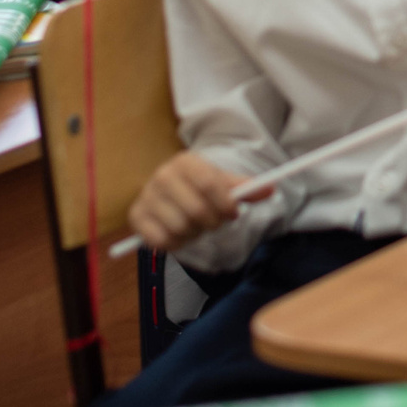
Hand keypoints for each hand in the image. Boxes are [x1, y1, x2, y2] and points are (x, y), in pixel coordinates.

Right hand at [127, 150, 246, 252]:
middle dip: (212, 222)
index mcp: (185, 162)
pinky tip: (181, 235)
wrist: (169, 191)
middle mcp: (162, 176)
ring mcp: (146, 197)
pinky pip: (161, 241)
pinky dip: (177, 244)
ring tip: (197, 227)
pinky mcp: (136, 218)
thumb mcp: (221, 183)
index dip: (226, 204)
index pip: (210, 184)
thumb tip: (271, 189)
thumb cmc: (200, 187)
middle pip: (196, 210)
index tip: (234, 214)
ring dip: (195, 234)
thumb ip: (244, 188)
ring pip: (180, 227)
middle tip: (216, 223)